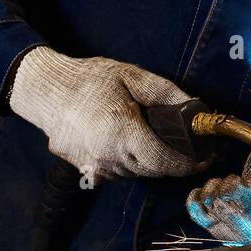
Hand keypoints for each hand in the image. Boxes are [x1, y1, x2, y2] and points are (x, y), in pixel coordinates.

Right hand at [8, 45, 204, 179]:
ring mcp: (94, 167)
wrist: (46, 90)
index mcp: (123, 133)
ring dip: (149, 161)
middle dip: (173, 161)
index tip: (205, 158)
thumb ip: (168, 94)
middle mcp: (109, 157)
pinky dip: (129, 161)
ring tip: (152, 137)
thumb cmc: (90, 79)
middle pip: (154, 171)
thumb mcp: (133, 76)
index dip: (189, 164)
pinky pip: (118, 172)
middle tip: (185, 145)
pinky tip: (126, 140)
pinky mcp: (85, 170)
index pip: (165, 162)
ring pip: (136, 173)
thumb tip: (197, 109)